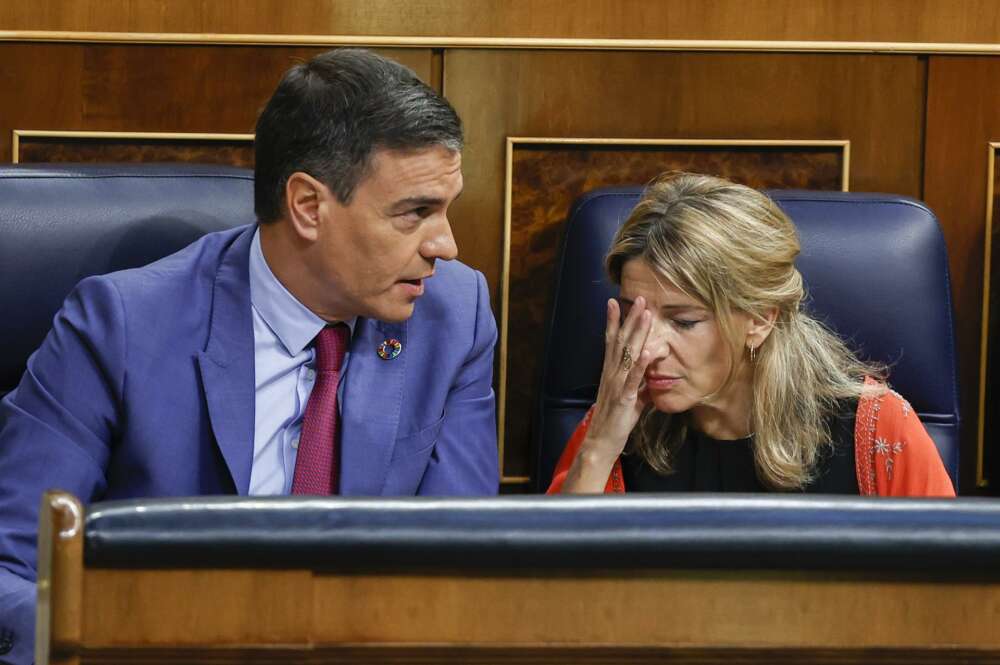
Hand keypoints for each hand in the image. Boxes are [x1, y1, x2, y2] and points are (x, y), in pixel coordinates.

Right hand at [585, 296, 652, 455]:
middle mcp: (611, 374)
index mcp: (611, 372)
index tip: (615, 301)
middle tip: (639, 298)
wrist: (601, 443)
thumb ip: (639, 384)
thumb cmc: (616, 421)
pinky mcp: (624, 398)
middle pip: (621, 341)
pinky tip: (647, 350)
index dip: (614, 321)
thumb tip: (650, 376)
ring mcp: (616, 385)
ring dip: (637, 333)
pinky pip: (633, 379)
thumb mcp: (631, 398)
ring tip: (646, 314)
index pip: (612, 342)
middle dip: (630, 319)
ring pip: (627, 354)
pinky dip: (640, 364)